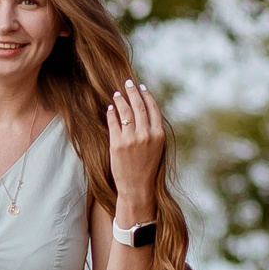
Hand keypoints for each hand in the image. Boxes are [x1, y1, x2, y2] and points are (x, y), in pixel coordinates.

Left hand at [105, 77, 167, 216]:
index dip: (146, 96)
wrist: (137, 187)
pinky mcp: (117, 144)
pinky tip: (110, 109)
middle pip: (138, 106)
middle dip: (132, 92)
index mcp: (158, 134)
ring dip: (120, 100)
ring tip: (116, 94)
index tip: (141, 87)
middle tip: (127, 83)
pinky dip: (111, 114)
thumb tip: (145, 111)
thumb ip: (153, 130)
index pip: (152, 108)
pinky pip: (113, 123)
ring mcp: (131, 139)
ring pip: (125, 112)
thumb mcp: (157, 147)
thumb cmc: (147, 167)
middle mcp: (146, 134)